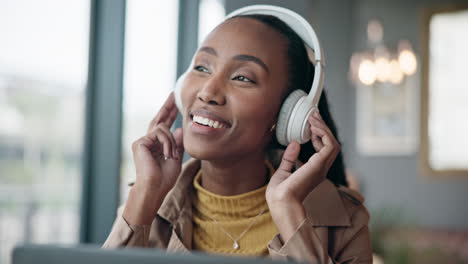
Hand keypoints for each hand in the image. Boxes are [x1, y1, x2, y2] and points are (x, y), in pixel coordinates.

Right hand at [132, 92, 183, 192]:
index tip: (175, 102)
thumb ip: (178, 143)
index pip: (164, 125)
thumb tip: (179, 129)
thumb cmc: (165, 178)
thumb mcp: (176, 157)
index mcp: (156, 145)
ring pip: (163, 129)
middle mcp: (148, 141)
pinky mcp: (140, 142)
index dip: (170, 113)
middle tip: (174, 94)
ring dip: (171, 142)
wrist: (155, 187)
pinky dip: (166, 143)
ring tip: (172, 155)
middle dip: (168, 107)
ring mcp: (143, 141)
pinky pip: (159, 134)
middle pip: (159, 119)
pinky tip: (167, 154)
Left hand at [266, 110, 339, 239]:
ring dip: (324, 128)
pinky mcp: (319, 165)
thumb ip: (289, 158)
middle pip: (330, 144)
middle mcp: (320, 169)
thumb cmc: (280, 194)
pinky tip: (313, 127)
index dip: (319, 135)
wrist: (281, 203)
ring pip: (333, 143)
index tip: (310, 124)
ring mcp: (322, 167)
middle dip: (323, 128)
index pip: (323, 150)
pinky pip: (330, 145)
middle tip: (314, 115)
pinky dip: (324, 134)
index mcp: (313, 171)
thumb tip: (294, 143)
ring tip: (313, 118)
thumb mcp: (283, 171)